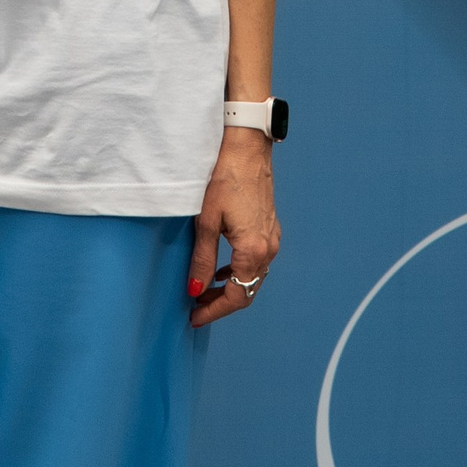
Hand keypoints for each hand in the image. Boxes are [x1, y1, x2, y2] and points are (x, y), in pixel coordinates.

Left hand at [188, 126, 279, 326]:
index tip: (194, 318)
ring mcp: (272, 238)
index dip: (215, 311)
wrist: (248, 148)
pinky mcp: (270, 228)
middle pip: (248, 289)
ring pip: (253, 276)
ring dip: (231, 287)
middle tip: (196, 308)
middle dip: (222, 303)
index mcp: (253, 249)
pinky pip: (257, 261)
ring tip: (204, 291)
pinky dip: (240, 271)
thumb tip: (195, 290)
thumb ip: (203, 259)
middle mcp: (268, 248)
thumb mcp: (207, 221)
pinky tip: (222, 269)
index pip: (238, 294)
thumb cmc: (224, 178)